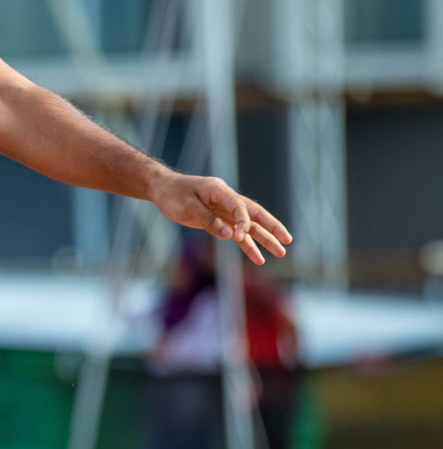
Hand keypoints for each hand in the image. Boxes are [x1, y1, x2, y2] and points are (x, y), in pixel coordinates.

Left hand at [149, 172, 291, 264]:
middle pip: (254, 213)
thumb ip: (208, 220)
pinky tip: (258, 258)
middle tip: (287, 240)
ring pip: (249, 225)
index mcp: (218, 190)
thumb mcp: (186, 207)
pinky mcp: (220, 219)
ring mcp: (225, 210)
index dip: (242, 221)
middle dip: (271, 227)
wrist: (162, 189)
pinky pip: (237, 233)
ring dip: (264, 238)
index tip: (239, 237)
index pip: (238, 206)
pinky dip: (247, 245)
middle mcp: (226, 199)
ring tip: (280, 252)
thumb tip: (230, 236)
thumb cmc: (172, 195)